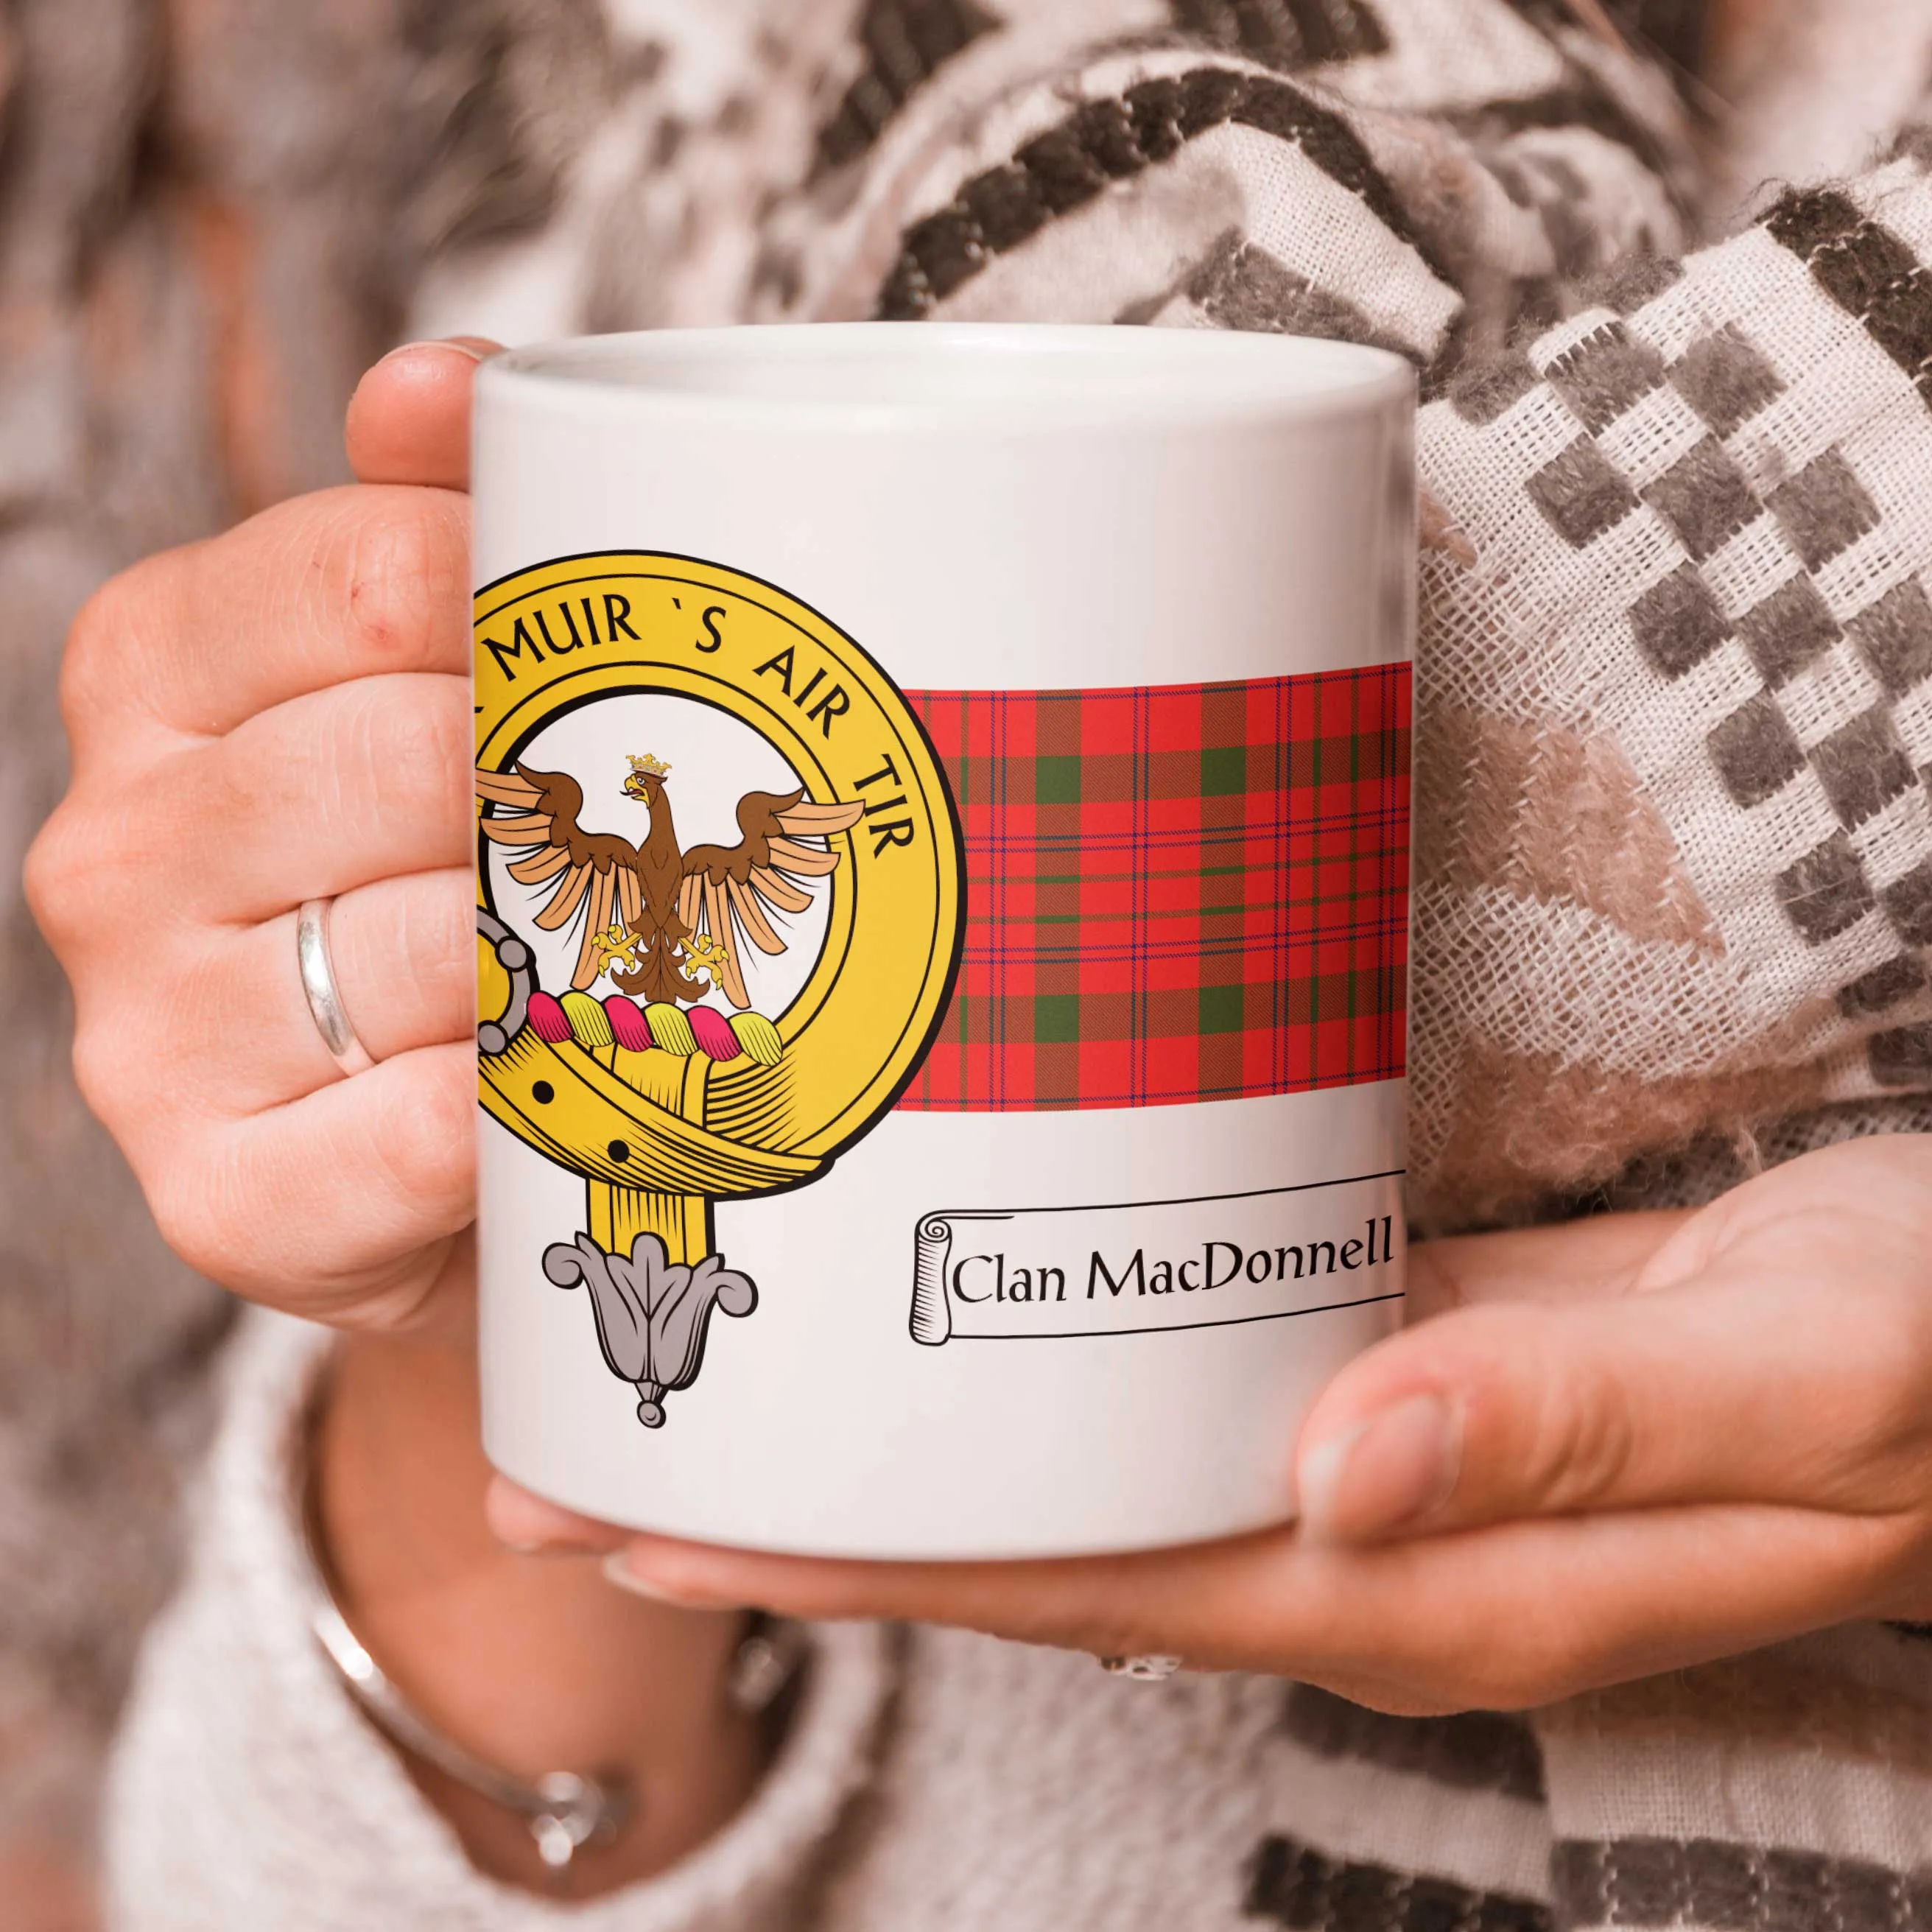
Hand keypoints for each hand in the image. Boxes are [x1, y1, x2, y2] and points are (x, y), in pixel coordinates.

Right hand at [30, 347, 775, 1893]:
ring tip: (669, 950)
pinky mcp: (224, 1198)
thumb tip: (447, 384)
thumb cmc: (436, 878)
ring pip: (436, 948)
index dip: (545, 600)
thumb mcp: (413, 680)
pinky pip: (422, 1135)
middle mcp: (118, 844)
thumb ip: (428, 522)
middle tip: (698, 821)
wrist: (400, 1153)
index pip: (362, 575)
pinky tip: (589, 1080)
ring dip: (588, 954)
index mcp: (157, 672)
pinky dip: (537, 1107)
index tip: (663, 633)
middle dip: (580, 792)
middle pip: (410, 760)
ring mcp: (149, 1033)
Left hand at [510, 1136, 1931, 1713]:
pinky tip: (930, 1302)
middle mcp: (1354, 1526)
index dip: (873, 1559)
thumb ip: (1583, 1417)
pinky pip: (1145, 1376)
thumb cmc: (1911, 1364)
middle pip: (1034, 1538)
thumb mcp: (1798, 1378)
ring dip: (886, 1433)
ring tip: (706, 1372)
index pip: (1090, 1580)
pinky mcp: (1371, 1347)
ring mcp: (1351, 1445)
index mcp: (1425, 1566)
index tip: (666, 1523)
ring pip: (1070, 1464)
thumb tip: (1348, 1464)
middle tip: (589, 1451)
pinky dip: (1011, 1356)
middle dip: (810, 1512)